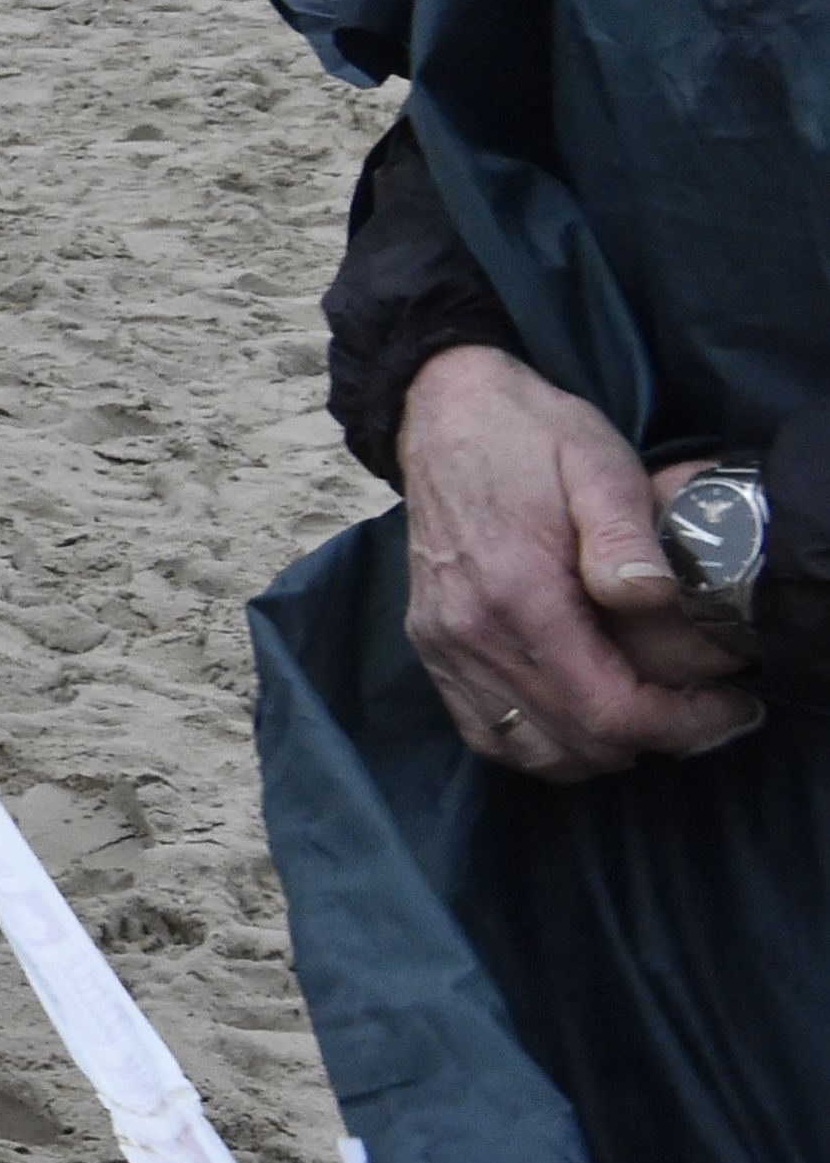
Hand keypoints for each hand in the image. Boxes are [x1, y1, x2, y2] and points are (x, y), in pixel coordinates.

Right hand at [397, 345, 755, 779]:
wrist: (443, 410)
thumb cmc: (532, 436)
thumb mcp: (599, 464)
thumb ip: (625, 537)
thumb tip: (650, 600)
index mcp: (517, 594)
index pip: (608, 712)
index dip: (681, 726)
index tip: (731, 707)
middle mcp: (471, 633)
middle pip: (576, 743)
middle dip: (654, 739)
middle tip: (705, 708)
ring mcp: (443, 643)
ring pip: (530, 752)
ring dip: (597, 750)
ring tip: (645, 714)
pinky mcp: (431, 644)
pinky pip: (485, 732)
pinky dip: (540, 743)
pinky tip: (577, 715)